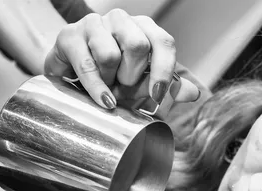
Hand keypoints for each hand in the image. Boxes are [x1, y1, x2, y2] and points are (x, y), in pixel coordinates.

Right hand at [44, 9, 200, 109]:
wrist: (74, 81)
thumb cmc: (113, 78)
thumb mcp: (143, 85)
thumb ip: (169, 87)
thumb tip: (193, 94)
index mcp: (144, 28)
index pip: (163, 42)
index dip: (163, 70)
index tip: (157, 95)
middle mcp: (120, 19)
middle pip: (138, 46)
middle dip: (132, 77)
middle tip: (124, 88)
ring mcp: (93, 24)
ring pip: (110, 55)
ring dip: (110, 81)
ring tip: (107, 87)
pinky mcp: (69, 35)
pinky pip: (87, 65)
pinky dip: (97, 88)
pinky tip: (103, 100)